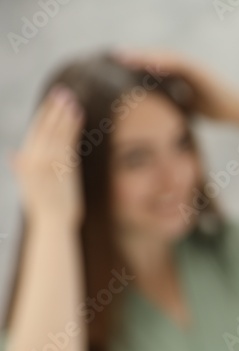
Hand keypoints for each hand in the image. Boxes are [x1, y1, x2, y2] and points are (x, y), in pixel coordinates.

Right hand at [10, 85, 85, 229]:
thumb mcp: (29, 185)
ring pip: (56, 131)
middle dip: (53, 109)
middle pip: (44, 128)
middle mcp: (33, 159)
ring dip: (64, 114)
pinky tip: (77, 115)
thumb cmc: (44, 206)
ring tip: (72, 99)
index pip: (35, 132)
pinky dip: (71, 126)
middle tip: (62, 92)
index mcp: (25, 161)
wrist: (53, 221)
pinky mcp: (60, 167)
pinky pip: (66, 141)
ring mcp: (47, 162)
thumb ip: (21, 167)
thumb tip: (13, 155)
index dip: (44, 115)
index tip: (53, 102)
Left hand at [111, 48, 238, 121]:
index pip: (154, 67)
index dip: (136, 65)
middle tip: (113, 56)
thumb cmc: (219, 110)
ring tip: (123, 56)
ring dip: (143, 55)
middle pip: (156, 58)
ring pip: (164, 57)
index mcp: (181, 75)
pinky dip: (162, 61)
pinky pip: (178, 63)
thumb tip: (157, 116)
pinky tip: (148, 62)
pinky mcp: (200, 70)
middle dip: (135, 56)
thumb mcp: (189, 108)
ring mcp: (193, 66)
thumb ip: (175, 105)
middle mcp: (186, 67)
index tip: (116, 66)